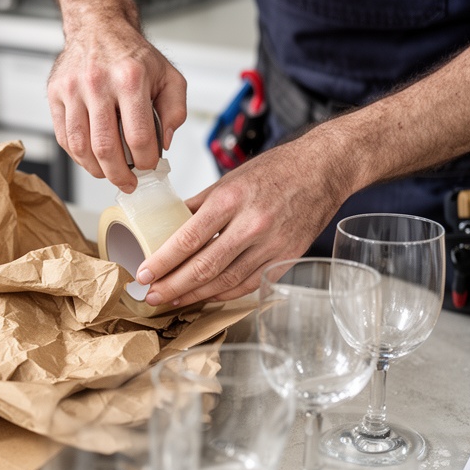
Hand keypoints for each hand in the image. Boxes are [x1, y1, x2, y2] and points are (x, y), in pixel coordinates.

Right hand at [47, 17, 186, 191]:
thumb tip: (164, 143)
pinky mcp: (56, 93)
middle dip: (119, 174)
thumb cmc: (132, 54)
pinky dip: (78, 155)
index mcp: (131, 79)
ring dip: (96, 169)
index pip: (138, 137)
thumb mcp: (169, 76)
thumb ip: (175, 110)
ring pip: (80, 146)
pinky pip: (64, 136)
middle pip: (106, 147)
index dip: (145, 161)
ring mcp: (73, 89)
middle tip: (128, 182)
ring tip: (108, 174)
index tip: (148, 165)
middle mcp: (99, 83)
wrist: (98, 26)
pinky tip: (91, 158)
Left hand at [134, 136, 352, 305]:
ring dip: (195, 294)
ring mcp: (272, 245)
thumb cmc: (277, 170)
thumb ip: (199, 205)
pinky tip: (206, 296)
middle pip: (205, 266)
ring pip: (226, 281)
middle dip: (173, 286)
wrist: (324, 169)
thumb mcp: (230, 178)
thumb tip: (169, 226)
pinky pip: (249, 284)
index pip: (188, 239)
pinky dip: (224, 294)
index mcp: (231, 199)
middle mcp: (251, 224)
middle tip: (152, 295)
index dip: (163, 261)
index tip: (145, 274)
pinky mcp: (286, 258)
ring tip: (172, 300)